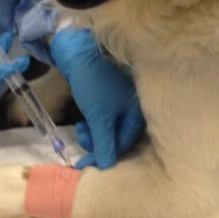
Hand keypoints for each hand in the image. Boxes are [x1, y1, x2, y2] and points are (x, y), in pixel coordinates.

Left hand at [50, 28, 144, 169]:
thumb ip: (104, 143)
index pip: (125, 142)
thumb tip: (106, 166)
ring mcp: (121, 99)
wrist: (79, 51)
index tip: (86, 165)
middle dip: (99, 143)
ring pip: (110, 126)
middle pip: (118, 135)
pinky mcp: (109, 95)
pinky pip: (104, 116)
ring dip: (94, 133)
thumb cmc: (93, 83)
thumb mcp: (98, 116)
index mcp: (139, 110)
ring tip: (81, 130)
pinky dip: (93, 122)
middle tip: (82, 141)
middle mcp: (134, 106)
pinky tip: (83, 120)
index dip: (106, 155)